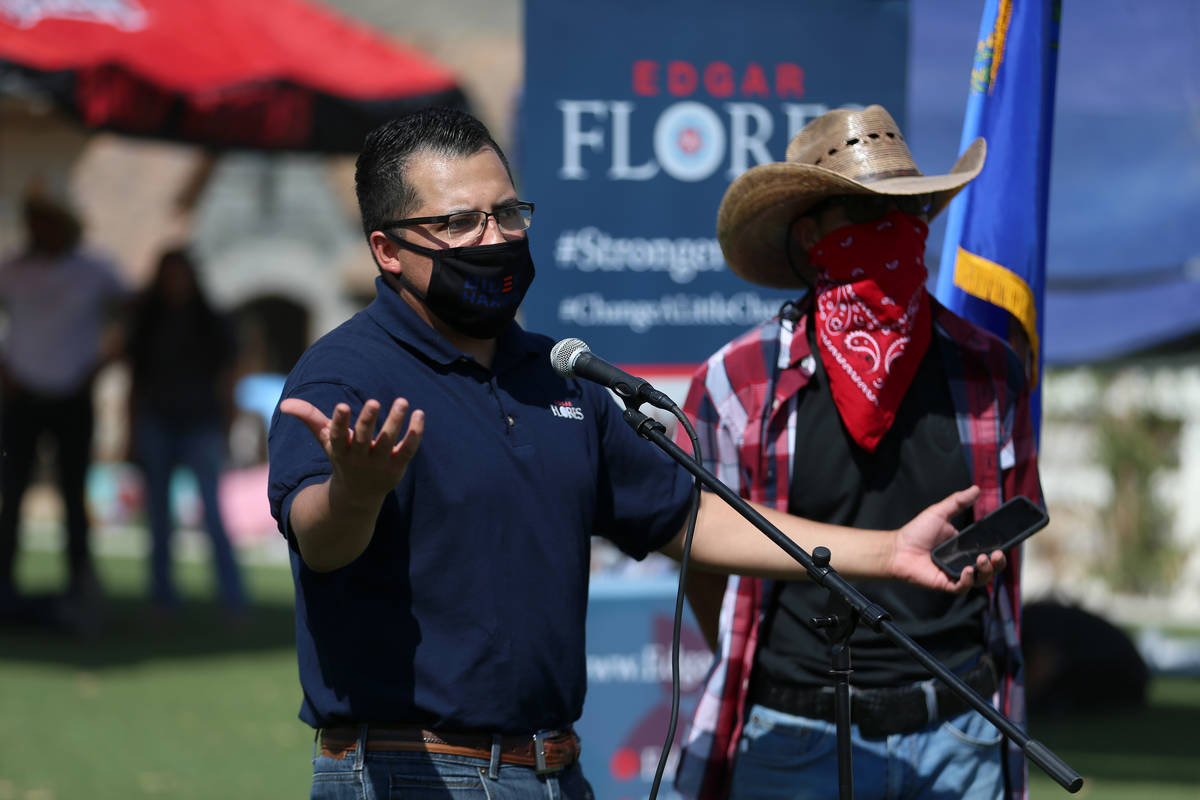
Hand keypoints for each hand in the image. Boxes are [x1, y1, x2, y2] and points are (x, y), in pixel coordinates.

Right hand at [280, 396, 424, 509]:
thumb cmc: (342, 457)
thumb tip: (285, 403)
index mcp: (340, 450)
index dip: (339, 421)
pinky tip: (419, 414)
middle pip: (363, 438)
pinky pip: (408, 449)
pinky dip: (415, 433)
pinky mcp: (397, 466)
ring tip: (402, 401)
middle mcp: (359, 458)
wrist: (359, 495)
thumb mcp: (326, 439)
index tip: (342, 406)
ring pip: (388, 442)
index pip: (337, 436)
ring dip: (395, 422)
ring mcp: (380, 463)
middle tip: (374, 402)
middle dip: (367, 421)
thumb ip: (309, 418)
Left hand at [889, 486, 1005, 591]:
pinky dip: (968, 580)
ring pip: (980, 579)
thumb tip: (976, 488)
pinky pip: (963, 587)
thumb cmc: (917, 531)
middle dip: (998, 563)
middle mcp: (964, 562)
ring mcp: (956, 574)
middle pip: (990, 568)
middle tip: (997, 554)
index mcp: (965, 547)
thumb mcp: (939, 513)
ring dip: (987, 571)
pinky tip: (968, 569)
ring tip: (983, 559)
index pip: (989, 550)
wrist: (897, 548)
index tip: (1007, 542)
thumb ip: (958, 502)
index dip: (1000, 548)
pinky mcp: (946, 584)